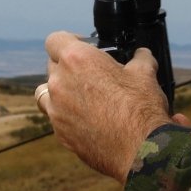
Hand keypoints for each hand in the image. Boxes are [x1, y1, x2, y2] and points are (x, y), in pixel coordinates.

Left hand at [40, 32, 176, 183]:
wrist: (141, 150)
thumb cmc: (141, 108)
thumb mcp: (145, 74)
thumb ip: (139, 58)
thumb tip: (142, 54)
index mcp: (76, 60)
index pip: (54, 40)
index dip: (69, 40)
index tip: (83, 46)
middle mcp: (60, 82)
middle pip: (52, 66)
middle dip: (68, 66)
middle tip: (90, 74)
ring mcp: (56, 110)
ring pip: (45, 92)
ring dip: (58, 91)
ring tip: (80, 96)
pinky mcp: (60, 133)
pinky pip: (56, 118)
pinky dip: (66, 116)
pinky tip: (87, 119)